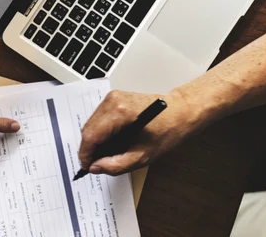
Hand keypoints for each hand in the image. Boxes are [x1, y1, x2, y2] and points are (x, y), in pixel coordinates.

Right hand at [78, 90, 201, 175]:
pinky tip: (111, 142)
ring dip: (94, 140)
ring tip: (105, 154)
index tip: (87, 167)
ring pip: (91, 123)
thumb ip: (116, 164)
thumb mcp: (143, 155)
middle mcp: (112, 101)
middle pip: (88, 129)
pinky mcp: (114, 98)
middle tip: (97, 164)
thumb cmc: (168, 130)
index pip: (91, 136)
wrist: (180, 111)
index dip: (85, 154)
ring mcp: (112, 97)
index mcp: (119, 113)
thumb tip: (96, 167)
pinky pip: (98, 117)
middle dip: (89, 148)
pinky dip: (100, 131)